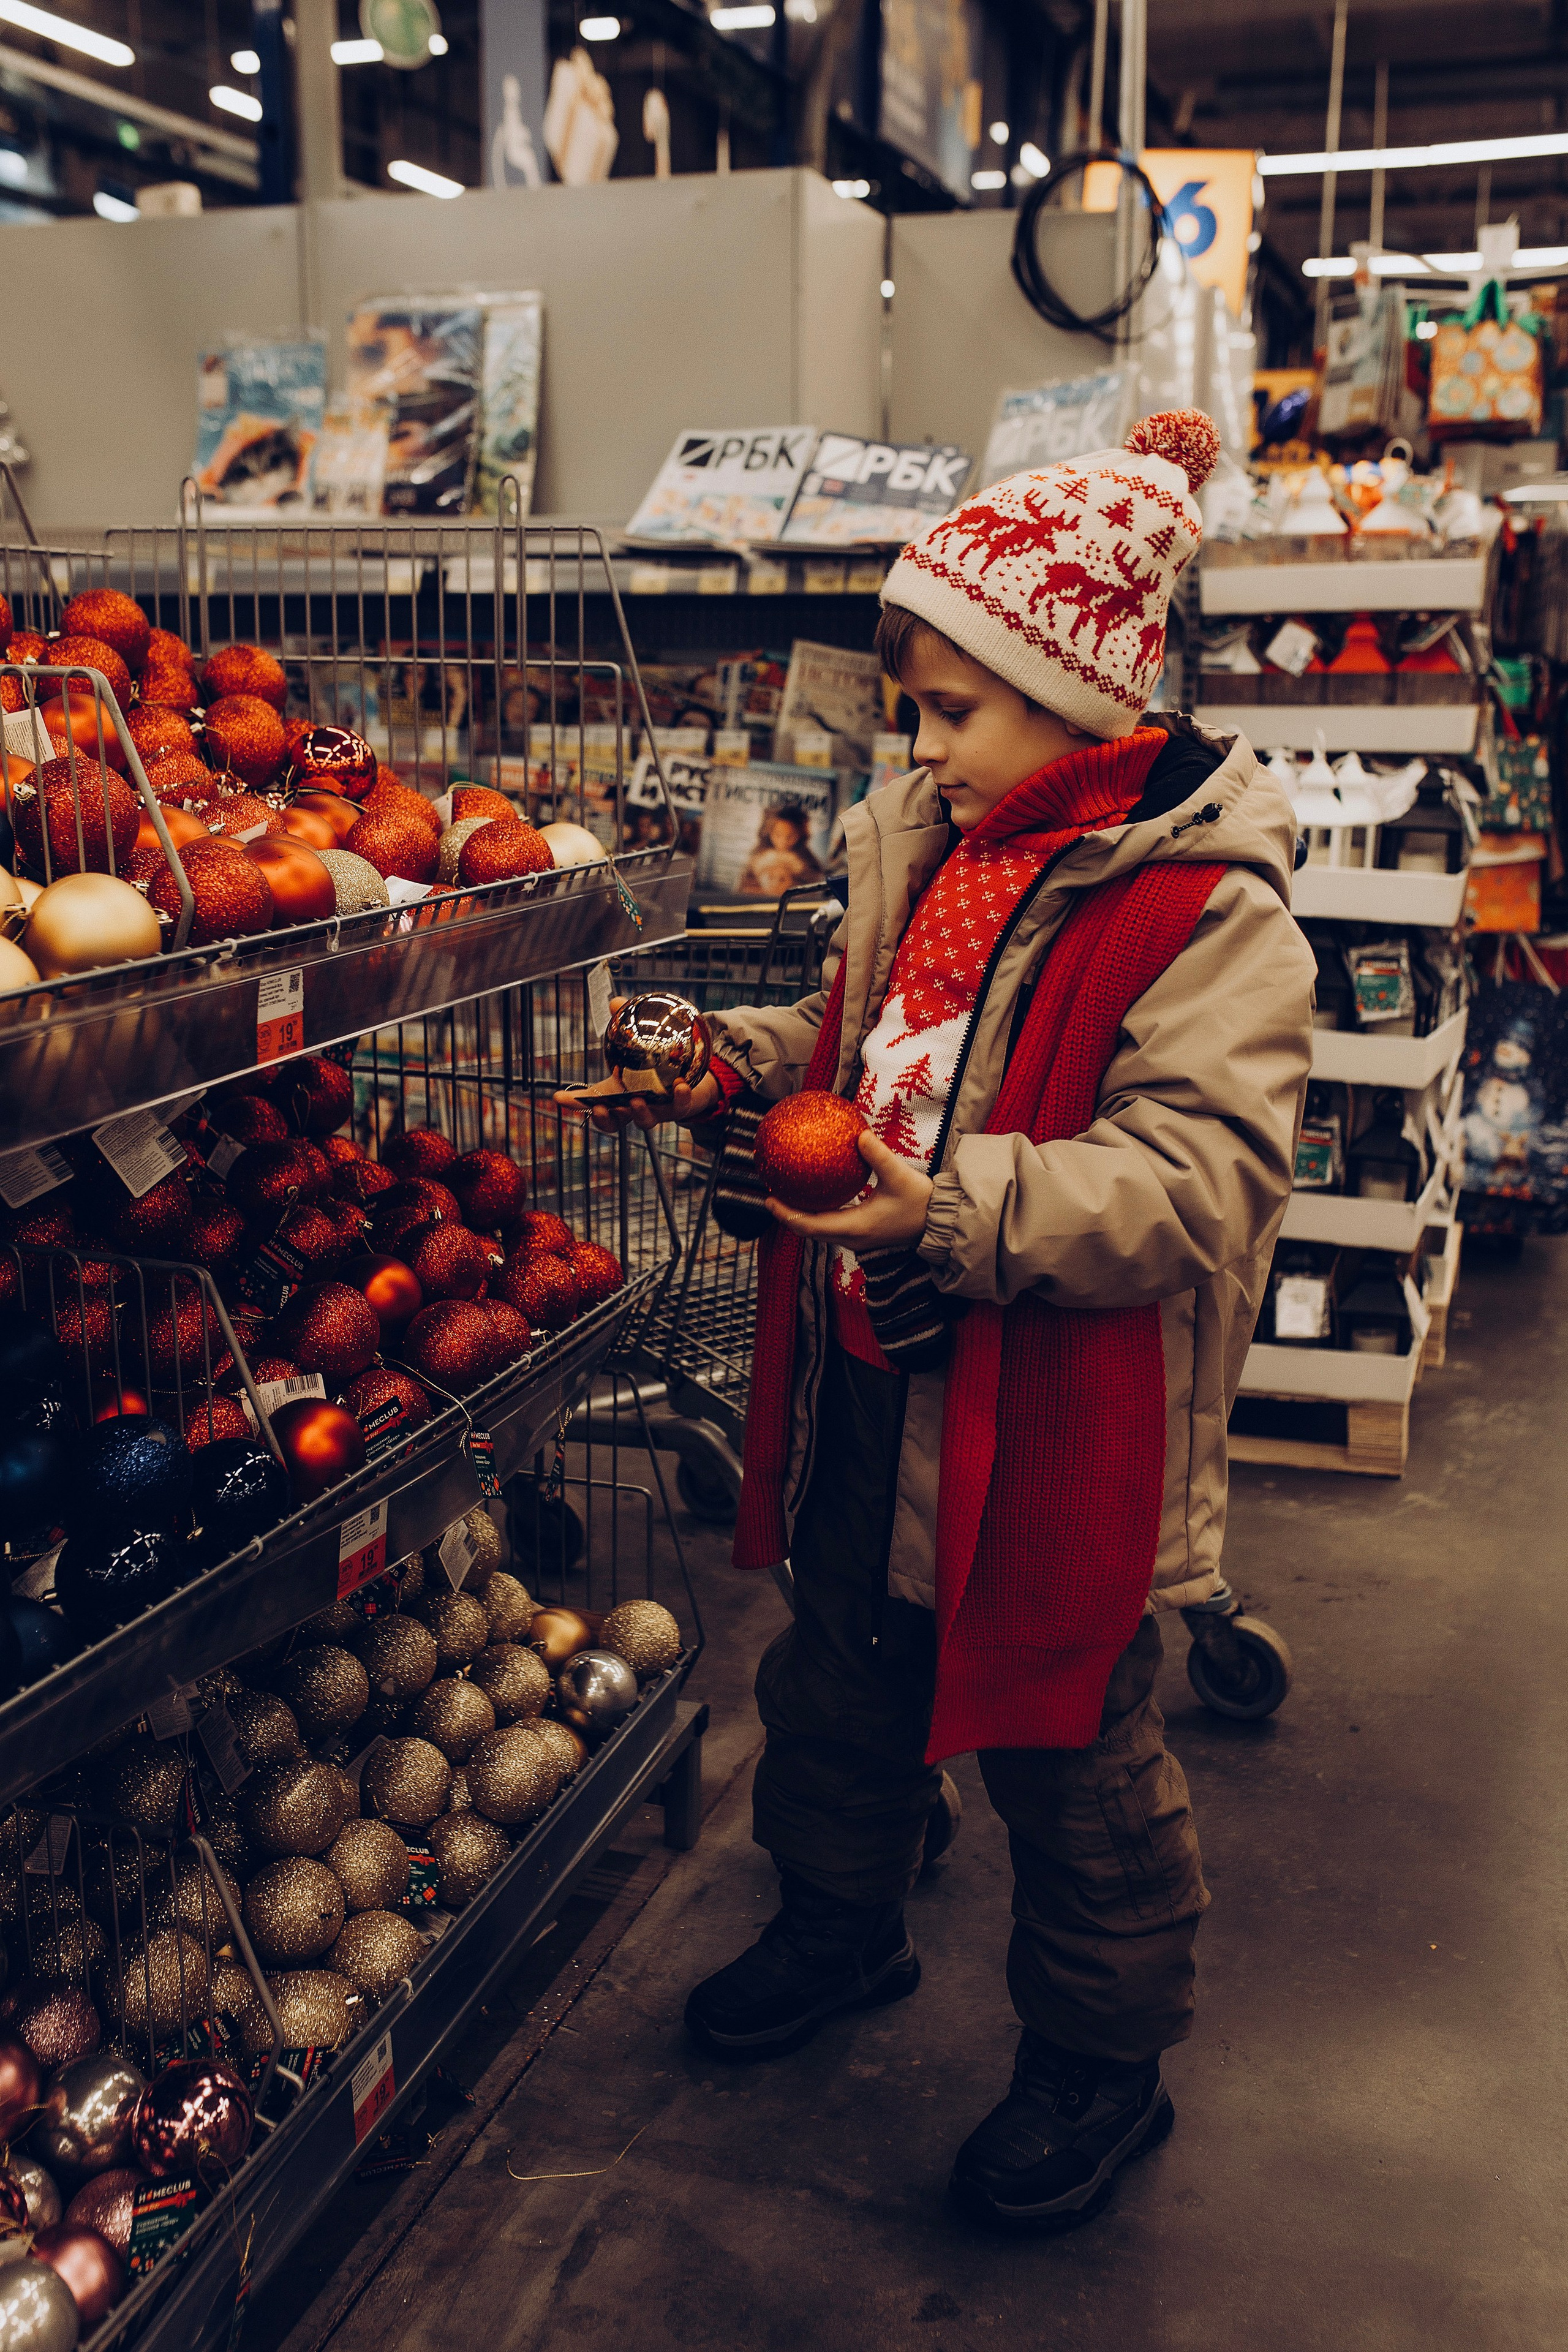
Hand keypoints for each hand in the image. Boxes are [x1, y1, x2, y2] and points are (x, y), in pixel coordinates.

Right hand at [554, 998, 723, 1135]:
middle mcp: (634, 1108)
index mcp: (618, 1095)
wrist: (689, 1074)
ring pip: (645, 1121)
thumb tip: (614, 1001)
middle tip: (601, 1108)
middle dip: (605, 1119)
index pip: (593, 1101)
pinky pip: (680, 1107)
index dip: (577, 1102)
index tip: (559, 1096)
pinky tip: (680, 1085)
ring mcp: (656, 1112)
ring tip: (637, 1100)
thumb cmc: (654, 1061)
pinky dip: (680, 1098)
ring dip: (640, 1114)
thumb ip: (625, 1025)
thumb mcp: (636, 1043)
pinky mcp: (679, 1109)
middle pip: (615, 1122)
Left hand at [767, 1131, 932, 1247]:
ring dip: (801, 1216)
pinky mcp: (863, 1234)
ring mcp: (857, 1238)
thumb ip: (878, 1155)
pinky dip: (817, 1214)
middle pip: (808, 1231)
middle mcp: (852, 1237)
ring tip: (788, 1196)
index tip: (769, 1198)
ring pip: (819, 1231)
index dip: (786, 1214)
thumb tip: (859, 1133)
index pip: (810, 1225)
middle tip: (771, 1196)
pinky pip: (832, 1226)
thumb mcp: (900, 1174)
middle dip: (787, 1215)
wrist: (938, 1221)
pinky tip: (817, 1195)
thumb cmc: (921, 1200)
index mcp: (855, 1227)